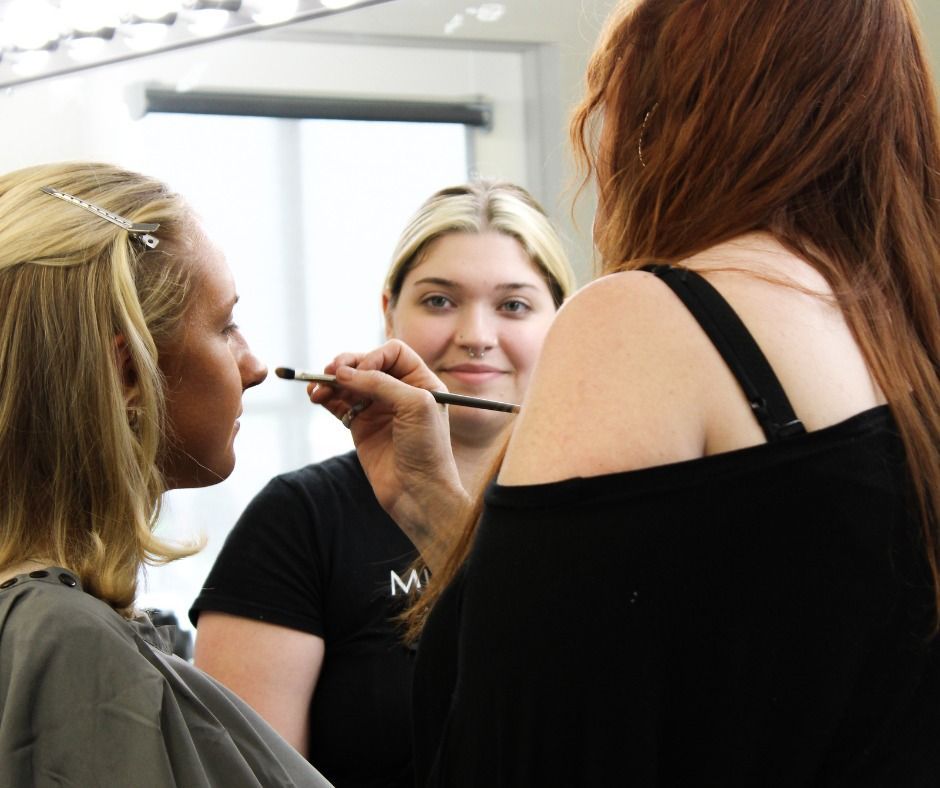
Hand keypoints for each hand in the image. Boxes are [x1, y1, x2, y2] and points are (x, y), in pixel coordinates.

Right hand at [310, 340, 470, 568]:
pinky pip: (339, 403)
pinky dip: (325, 397)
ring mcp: (379, 409)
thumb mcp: (414, 405)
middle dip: (346, 365)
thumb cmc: (428, 449)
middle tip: (330, 373)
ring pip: (349, 382)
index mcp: (421, 381)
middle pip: (366, 363)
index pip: (393, 352)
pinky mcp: (361, 426)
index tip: (363, 373)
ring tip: (316, 390)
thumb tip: (343, 373)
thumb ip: (381, 383)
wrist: (418, 492)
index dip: (374, 357)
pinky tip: (315, 397)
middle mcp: (400, 391)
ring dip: (330, 381)